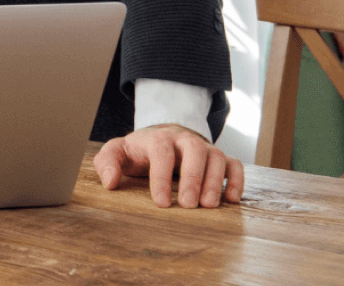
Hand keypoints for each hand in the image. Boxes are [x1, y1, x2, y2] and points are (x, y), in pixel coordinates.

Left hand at [93, 125, 243, 207]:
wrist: (160, 138)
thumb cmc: (138, 151)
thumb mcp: (117, 152)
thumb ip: (107, 163)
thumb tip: (110, 182)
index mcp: (157, 138)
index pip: (161, 152)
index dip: (161, 177)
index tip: (162, 203)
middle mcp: (183, 140)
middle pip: (194, 149)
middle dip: (193, 177)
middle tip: (189, 205)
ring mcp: (203, 148)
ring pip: (216, 157)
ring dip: (215, 181)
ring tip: (209, 206)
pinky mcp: (219, 158)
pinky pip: (234, 165)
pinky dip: (237, 180)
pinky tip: (232, 200)